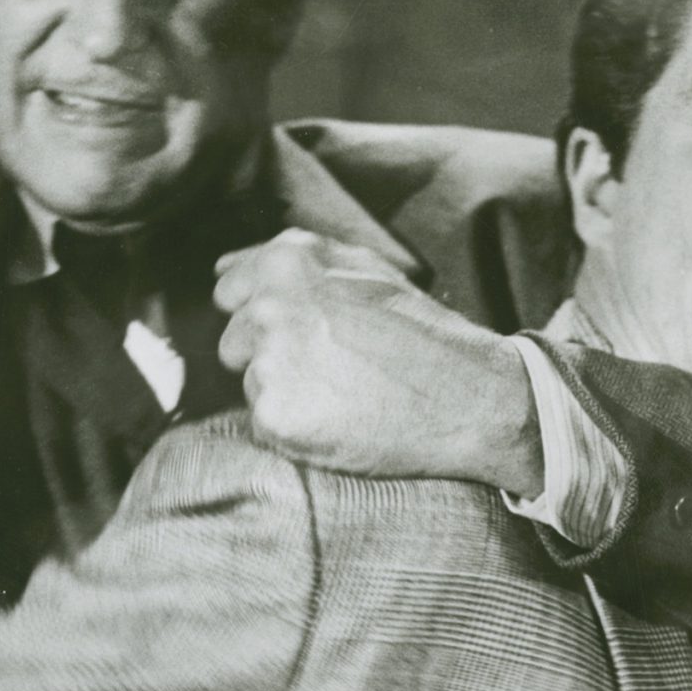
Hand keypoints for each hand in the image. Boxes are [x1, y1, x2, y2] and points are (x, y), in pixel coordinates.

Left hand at [213, 229, 541, 491]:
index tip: (309, 332)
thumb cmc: (419, 330)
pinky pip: (264, 426)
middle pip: (233, 344)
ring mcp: (269, 363)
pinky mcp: (274, 416)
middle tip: (333, 368)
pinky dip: (294, 430)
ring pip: (250, 385)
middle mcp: (268, 307)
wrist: (467, 396)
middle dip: (270, 356)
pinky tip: (338, 422)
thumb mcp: (364, 268)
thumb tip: (223, 268)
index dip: (267, 317)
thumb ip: (292, 260)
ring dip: (285, 394)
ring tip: (342, 393)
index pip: (228, 292)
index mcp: (284, 262)